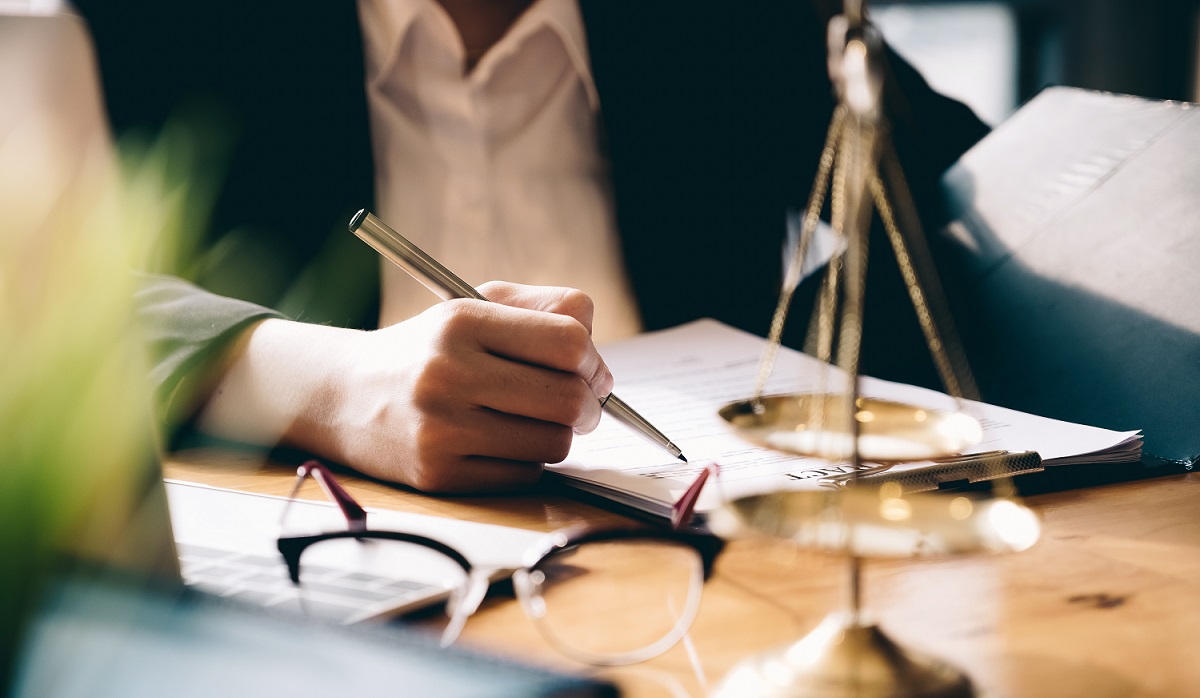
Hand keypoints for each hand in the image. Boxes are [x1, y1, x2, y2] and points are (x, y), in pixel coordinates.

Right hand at [199, 282, 612, 492]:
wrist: (342, 395)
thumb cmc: (427, 349)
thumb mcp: (473, 306)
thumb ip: (542, 308)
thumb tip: (595, 349)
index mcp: (461, 321)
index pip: (567, 341)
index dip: (593, 359)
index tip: (591, 369)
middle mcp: (448, 373)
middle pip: (568, 398)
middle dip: (589, 404)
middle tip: (581, 404)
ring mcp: (441, 429)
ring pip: (553, 443)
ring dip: (558, 434)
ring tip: (533, 421)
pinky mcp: (438, 475)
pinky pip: (524, 475)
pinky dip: (527, 461)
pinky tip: (502, 442)